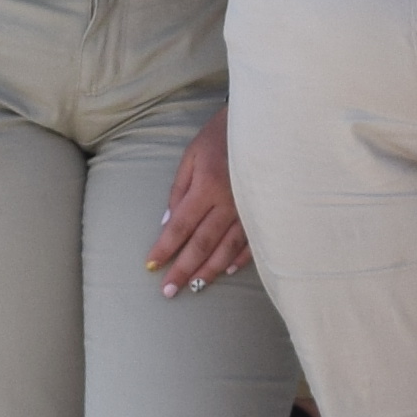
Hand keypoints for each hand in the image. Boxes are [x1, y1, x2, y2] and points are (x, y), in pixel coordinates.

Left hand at [147, 106, 252, 293]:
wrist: (260, 125)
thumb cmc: (220, 137)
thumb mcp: (192, 156)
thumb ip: (179, 190)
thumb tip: (168, 224)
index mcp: (207, 186)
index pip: (181, 226)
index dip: (166, 248)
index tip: (151, 266)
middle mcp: (228, 202)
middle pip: (202, 243)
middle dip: (183, 269)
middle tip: (168, 291)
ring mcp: (249, 210)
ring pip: (227, 249)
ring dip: (208, 271)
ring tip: (193, 287)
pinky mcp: (264, 212)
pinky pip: (252, 242)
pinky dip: (239, 259)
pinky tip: (227, 271)